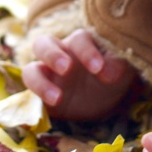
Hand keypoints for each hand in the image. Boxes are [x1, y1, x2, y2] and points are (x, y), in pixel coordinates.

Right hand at [21, 29, 136, 119]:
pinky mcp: (42, 96)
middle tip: (66, 68)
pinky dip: (33, 103)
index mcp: (80, 43)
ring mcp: (47, 75)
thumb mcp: (121, 68)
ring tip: (57, 98)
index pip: (78, 39)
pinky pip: (30, 97)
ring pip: (30, 70)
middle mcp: (59, 54)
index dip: (87, 52)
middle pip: (43, 44)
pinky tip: (44, 112)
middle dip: (52, 54)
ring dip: (40, 83)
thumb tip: (109, 73)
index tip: (98, 68)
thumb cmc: (111, 72)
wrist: (104, 96)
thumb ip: (117, 65)